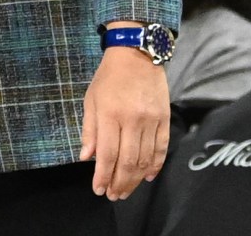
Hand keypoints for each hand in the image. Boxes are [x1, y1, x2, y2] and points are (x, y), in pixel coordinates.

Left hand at [79, 45, 169, 198]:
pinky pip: (162, 148)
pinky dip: (155, 165)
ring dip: (135, 179)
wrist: (137, 53)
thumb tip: (86, 157)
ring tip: (126, 190)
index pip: (107, 154)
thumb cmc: (109, 77)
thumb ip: (89, 130)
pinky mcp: (165, 118)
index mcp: (110, 115)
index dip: (103, 176)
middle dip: (119, 183)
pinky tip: (148, 177)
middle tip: (114, 196)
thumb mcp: (91, 99)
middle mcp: (132, 120)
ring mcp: (151, 120)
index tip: (99, 190)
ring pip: (145, 159)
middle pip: (128, 161)